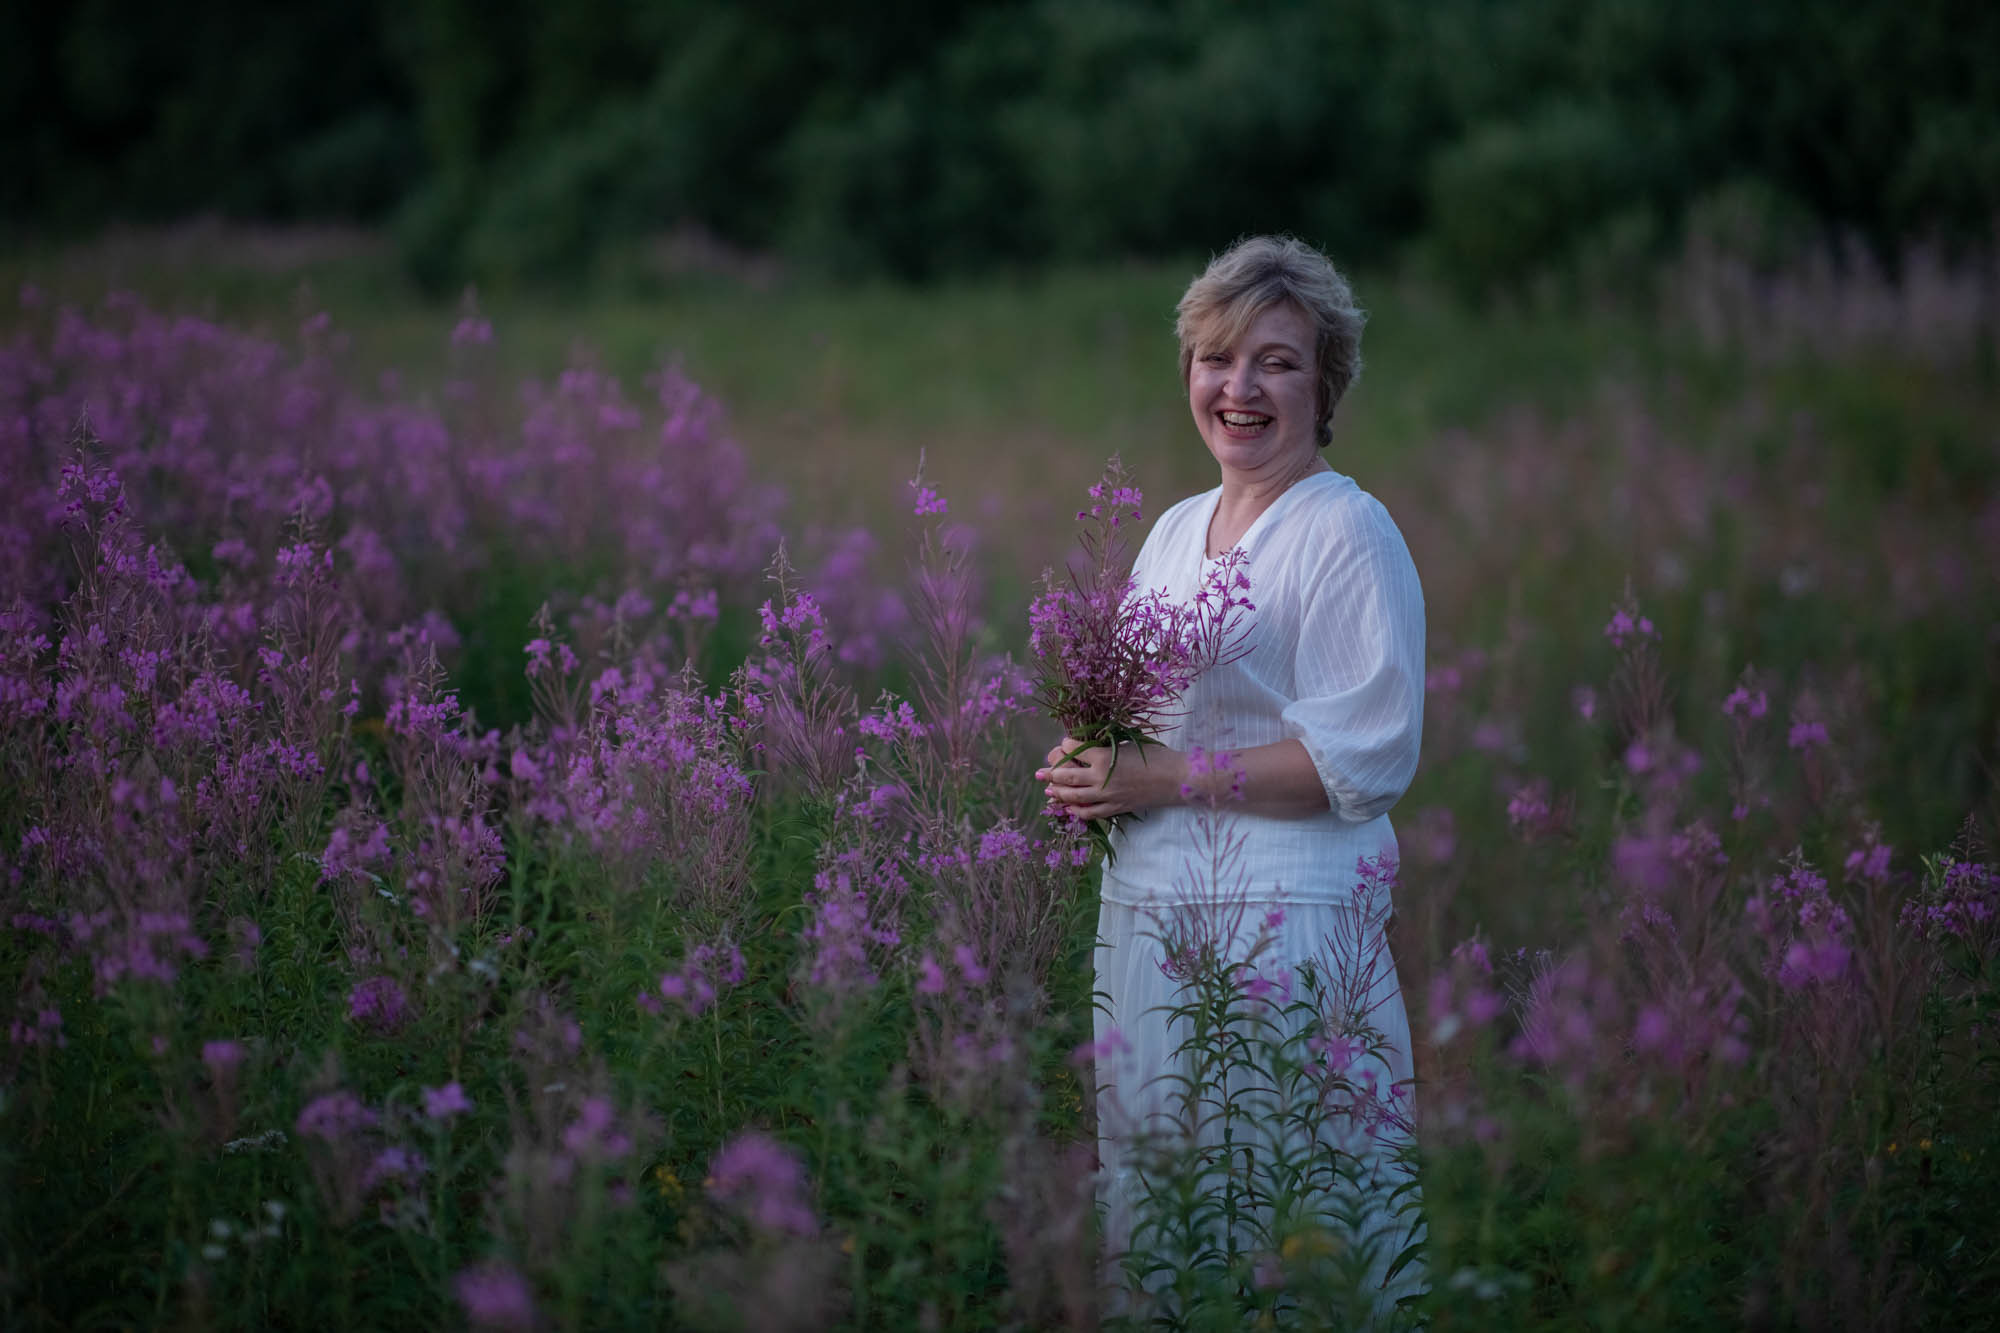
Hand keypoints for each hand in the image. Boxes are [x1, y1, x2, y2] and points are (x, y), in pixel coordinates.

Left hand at [1034, 736, 1183, 821]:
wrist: (1176, 778)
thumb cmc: (1156, 756)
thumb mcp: (1128, 745)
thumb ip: (1107, 749)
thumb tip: (1089, 750)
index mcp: (1103, 756)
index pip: (1073, 750)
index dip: (1065, 746)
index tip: (1064, 744)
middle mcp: (1100, 777)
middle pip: (1067, 776)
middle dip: (1051, 774)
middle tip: (1039, 773)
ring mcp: (1107, 795)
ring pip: (1074, 796)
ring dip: (1059, 794)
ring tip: (1049, 791)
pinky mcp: (1115, 808)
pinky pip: (1090, 813)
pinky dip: (1077, 811)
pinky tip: (1069, 809)